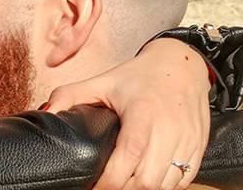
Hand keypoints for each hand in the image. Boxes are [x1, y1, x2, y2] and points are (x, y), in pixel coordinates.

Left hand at [44, 38, 210, 189]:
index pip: (128, 158)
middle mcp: (168, 129)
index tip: (93, 187)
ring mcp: (187, 140)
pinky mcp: (198, 148)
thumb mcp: (102, 80)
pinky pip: (183, 180)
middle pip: (147, 181)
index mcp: (142, 113)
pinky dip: (164, 187)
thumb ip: (69, 95)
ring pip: (166, 186)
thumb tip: (44, 113)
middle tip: (106, 187)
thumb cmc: (139, 76)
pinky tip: (147, 181)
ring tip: (124, 185)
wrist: (182, 64)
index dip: (109, 182)